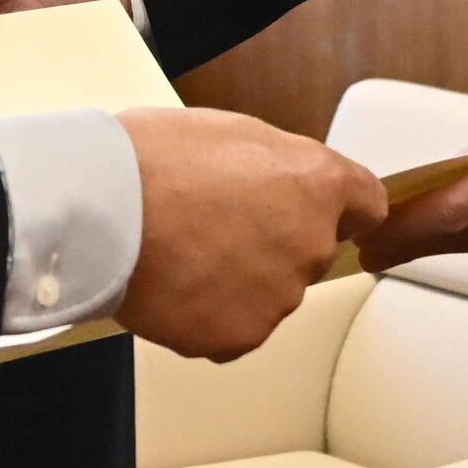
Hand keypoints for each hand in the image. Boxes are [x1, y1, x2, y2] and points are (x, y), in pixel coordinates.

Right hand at [111, 106, 386, 361]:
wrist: (100, 210)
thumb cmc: (151, 161)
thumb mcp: (231, 132)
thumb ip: (279, 165)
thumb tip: (286, 183)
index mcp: (317, 182)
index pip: (368, 205)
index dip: (339, 207)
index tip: (322, 212)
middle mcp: (311, 243)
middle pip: (310, 252)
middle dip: (273, 243)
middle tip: (217, 226)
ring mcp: (278, 296)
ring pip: (270, 293)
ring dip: (239, 281)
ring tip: (184, 252)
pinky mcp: (241, 336)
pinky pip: (234, 330)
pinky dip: (208, 315)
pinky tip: (176, 284)